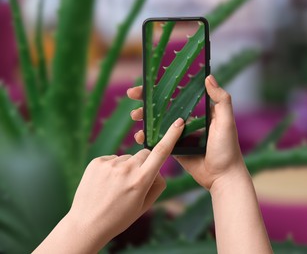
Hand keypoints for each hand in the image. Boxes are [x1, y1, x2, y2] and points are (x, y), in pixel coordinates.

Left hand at [65, 118, 183, 247]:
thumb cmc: (119, 217)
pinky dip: (113, 168)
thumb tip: (157, 169)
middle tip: (135, 182)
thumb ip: (157, 184)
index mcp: (141, 181)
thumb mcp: (144, 205)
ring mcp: (110, 164)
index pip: (161, 152)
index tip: (178, 122)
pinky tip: (106, 183)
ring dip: (127, 167)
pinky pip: (113, 159)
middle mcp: (126, 169)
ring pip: (128, 158)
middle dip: (145, 163)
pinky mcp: (97, 162)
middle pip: (145, 154)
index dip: (172, 136)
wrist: (87, 224)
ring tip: (116, 187)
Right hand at [127, 75, 245, 190]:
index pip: (178, 95)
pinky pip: (158, 141)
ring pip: (158, 124)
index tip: (148, 83)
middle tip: (133, 95)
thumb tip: (209, 77)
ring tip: (134, 116)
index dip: (163, 88)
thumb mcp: (226, 122)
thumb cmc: (228, 149)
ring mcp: (179, 136)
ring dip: (144, 118)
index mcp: (199, 112)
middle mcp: (188, 122)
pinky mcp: (174, 150)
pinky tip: (139, 136)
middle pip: (164, 108)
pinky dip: (147, 138)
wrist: (223, 177)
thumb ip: (221, 100)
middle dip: (146, 101)